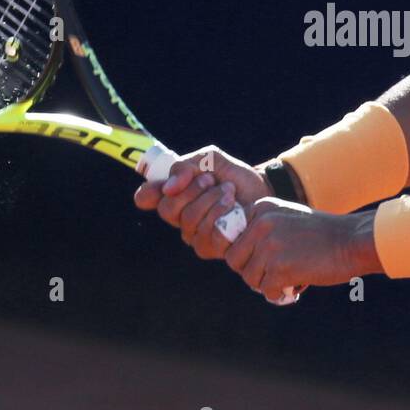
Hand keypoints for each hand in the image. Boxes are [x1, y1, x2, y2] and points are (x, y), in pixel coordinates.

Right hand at [134, 146, 270, 258]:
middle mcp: (179, 217)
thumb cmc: (234, 176)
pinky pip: (209, 235)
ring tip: (229, 191)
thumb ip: (188, 165)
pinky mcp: (212, 248)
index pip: (145, 197)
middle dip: (192, 191)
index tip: (168, 184)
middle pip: (167, 209)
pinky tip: (234, 207)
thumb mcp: (211, 160)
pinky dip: (223, 215)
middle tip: (211, 180)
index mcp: (173, 194)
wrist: (263, 190)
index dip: (148, 193)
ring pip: (189, 221)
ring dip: (212, 200)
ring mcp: (194, 235)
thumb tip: (169, 186)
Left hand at [223, 199, 376, 302]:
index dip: (248, 254)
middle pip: (235, 260)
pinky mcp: (280, 268)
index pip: (233, 238)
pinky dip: (280, 294)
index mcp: (261, 208)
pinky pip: (267, 290)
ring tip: (290, 279)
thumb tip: (237, 259)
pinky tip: (296, 286)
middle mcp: (261, 224)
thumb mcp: (287, 219)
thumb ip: (262, 230)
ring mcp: (270, 245)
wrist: (353, 241)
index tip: (268, 258)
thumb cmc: (322, 235)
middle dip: (253, 271)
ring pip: (250, 278)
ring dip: (267, 284)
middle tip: (274, 274)